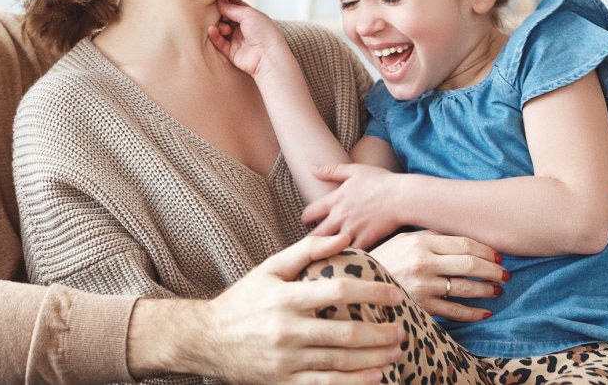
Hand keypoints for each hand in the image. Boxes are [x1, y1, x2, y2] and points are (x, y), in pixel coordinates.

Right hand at [186, 234, 406, 383]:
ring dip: (374, 358)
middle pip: (345, 334)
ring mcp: (286, 359)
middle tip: (401, 329)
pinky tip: (375, 376)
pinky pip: (327, 384)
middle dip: (380, 334)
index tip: (394, 295)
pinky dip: (354, 382)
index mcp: (285, 298)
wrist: (206, 339)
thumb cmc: (242, 300)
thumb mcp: (269, 269)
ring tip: (395, 351)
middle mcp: (287, 330)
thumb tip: (343, 237)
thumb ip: (307, 251)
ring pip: (340, 362)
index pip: (338, 293)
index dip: (371, 293)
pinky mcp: (284, 381)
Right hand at [207, 0, 290, 77]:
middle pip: (227, 18)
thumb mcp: (248, 14)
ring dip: (219, 26)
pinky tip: (212, 30)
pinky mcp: (231, 52)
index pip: (236, 7)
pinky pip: (219, 42)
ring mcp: (238, 40)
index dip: (227, 3)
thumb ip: (232, 8)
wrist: (267, 56)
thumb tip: (220, 2)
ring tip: (225, 29)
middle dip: (221, 15)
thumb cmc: (263, 33)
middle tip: (221, 15)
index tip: (218, 0)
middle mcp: (244, 28)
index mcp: (251, 17)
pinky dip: (214, 35)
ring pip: (222, 29)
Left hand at [301, 164, 405, 248]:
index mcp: (336, 199)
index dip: (306, 217)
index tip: (306, 221)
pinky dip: (346, 256)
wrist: (402, 197)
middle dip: (311, 240)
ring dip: (326, 250)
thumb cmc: (381, 181)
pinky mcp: (365, 240)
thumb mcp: (354, 171)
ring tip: (323, 255)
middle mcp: (340, 216)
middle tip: (309, 244)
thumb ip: (332, 170)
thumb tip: (311, 169)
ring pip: (330, 246)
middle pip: (317, 234)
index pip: (311, 212)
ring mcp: (352, 230)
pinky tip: (344, 260)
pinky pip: (351, 253)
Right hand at [369, 230, 505, 321]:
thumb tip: (462, 236)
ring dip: (487, 290)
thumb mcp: (403, 239)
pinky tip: (485, 312)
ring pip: (466, 288)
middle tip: (506, 274)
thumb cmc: (385, 258)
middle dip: (493, 270)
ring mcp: (423, 287)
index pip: (464, 244)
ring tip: (497, 290)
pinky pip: (454, 311)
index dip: (486, 251)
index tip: (499, 256)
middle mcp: (423, 263)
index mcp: (421, 242)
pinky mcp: (421, 307)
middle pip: (470, 265)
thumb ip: (431, 235)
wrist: (358, 283)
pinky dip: (473, 313)